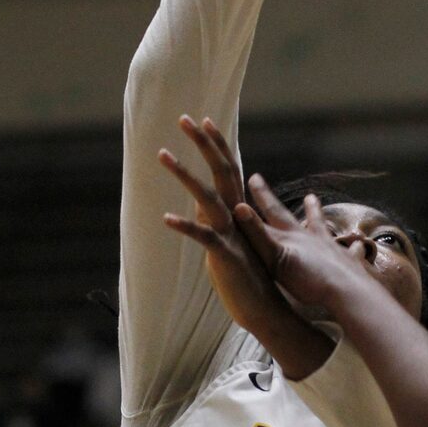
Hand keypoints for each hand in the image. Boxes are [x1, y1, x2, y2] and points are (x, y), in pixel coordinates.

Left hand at [161, 116, 298, 338]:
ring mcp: (232, 234)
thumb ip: (223, 219)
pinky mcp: (225, 255)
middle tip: (184, 118)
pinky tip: (165, 220)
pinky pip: (203, 237)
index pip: (229, 168)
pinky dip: (185, 227)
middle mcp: (237, 216)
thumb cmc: (250, 276)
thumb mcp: (235, 241)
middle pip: (222, 170)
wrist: (266, 308)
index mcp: (240, 211)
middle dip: (203, 143)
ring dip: (183, 174)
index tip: (203, 120)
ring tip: (161, 154)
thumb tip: (209, 204)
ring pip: (207, 196)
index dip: (217, 144)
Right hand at [235, 177, 381, 314]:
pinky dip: (356, 248)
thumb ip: (257, 234)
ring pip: (325, 229)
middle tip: (303, 192)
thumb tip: (238, 207)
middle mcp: (313, 238)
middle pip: (302, 217)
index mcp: (293, 237)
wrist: (346, 292)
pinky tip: (362, 245)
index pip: (273, 212)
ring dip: (319, 217)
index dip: (262, 196)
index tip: (254, 177)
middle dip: (297, 206)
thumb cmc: (308, 279)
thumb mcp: (275, 257)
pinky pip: (354, 252)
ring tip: (316, 202)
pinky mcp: (351, 264)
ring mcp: (334, 249)